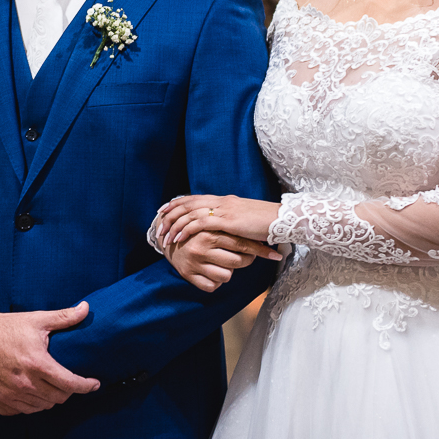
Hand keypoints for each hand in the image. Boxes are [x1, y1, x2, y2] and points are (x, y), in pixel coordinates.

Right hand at [0, 303, 100, 415]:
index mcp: (38, 363)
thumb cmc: (6, 327)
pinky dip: (38, 404)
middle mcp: (26, 382)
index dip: (86, 386)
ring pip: (44, 406)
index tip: (95, 384)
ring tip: (58, 387)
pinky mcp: (1, 397)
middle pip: (59, 398)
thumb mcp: (37, 319)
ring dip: (54, 399)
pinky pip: (27, 409)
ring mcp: (12, 392)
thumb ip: (64, 317)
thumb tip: (86, 308)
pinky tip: (41, 394)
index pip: (70, 383)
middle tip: (74, 382)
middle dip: (71, 391)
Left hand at [155, 195, 281, 247]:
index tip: (163, 211)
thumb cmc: (266, 223)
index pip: (194, 198)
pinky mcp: (227, 220)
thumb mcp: (244, 219)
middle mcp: (220, 201)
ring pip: (189, 213)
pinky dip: (186, 231)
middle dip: (170, 214)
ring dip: (174, 226)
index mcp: (224, 200)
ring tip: (164, 237)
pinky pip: (199, 224)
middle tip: (158, 224)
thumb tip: (222, 227)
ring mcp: (223, 209)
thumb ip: (231, 220)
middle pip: (187, 203)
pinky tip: (178, 240)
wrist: (281, 220)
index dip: (176, 204)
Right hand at [169, 229, 277, 292]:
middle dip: (245, 261)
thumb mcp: (212, 225)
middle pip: (237, 261)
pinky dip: (216, 282)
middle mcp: (202, 247)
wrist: (167, 236)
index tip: (275, 255)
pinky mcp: (188, 275)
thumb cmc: (197, 231)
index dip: (259, 250)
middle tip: (245, 258)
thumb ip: (231, 228)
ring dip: (229, 272)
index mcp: (210, 231)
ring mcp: (195, 262)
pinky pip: (212, 286)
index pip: (241, 243)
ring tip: (223, 264)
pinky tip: (212, 273)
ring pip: (226, 276)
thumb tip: (261, 234)